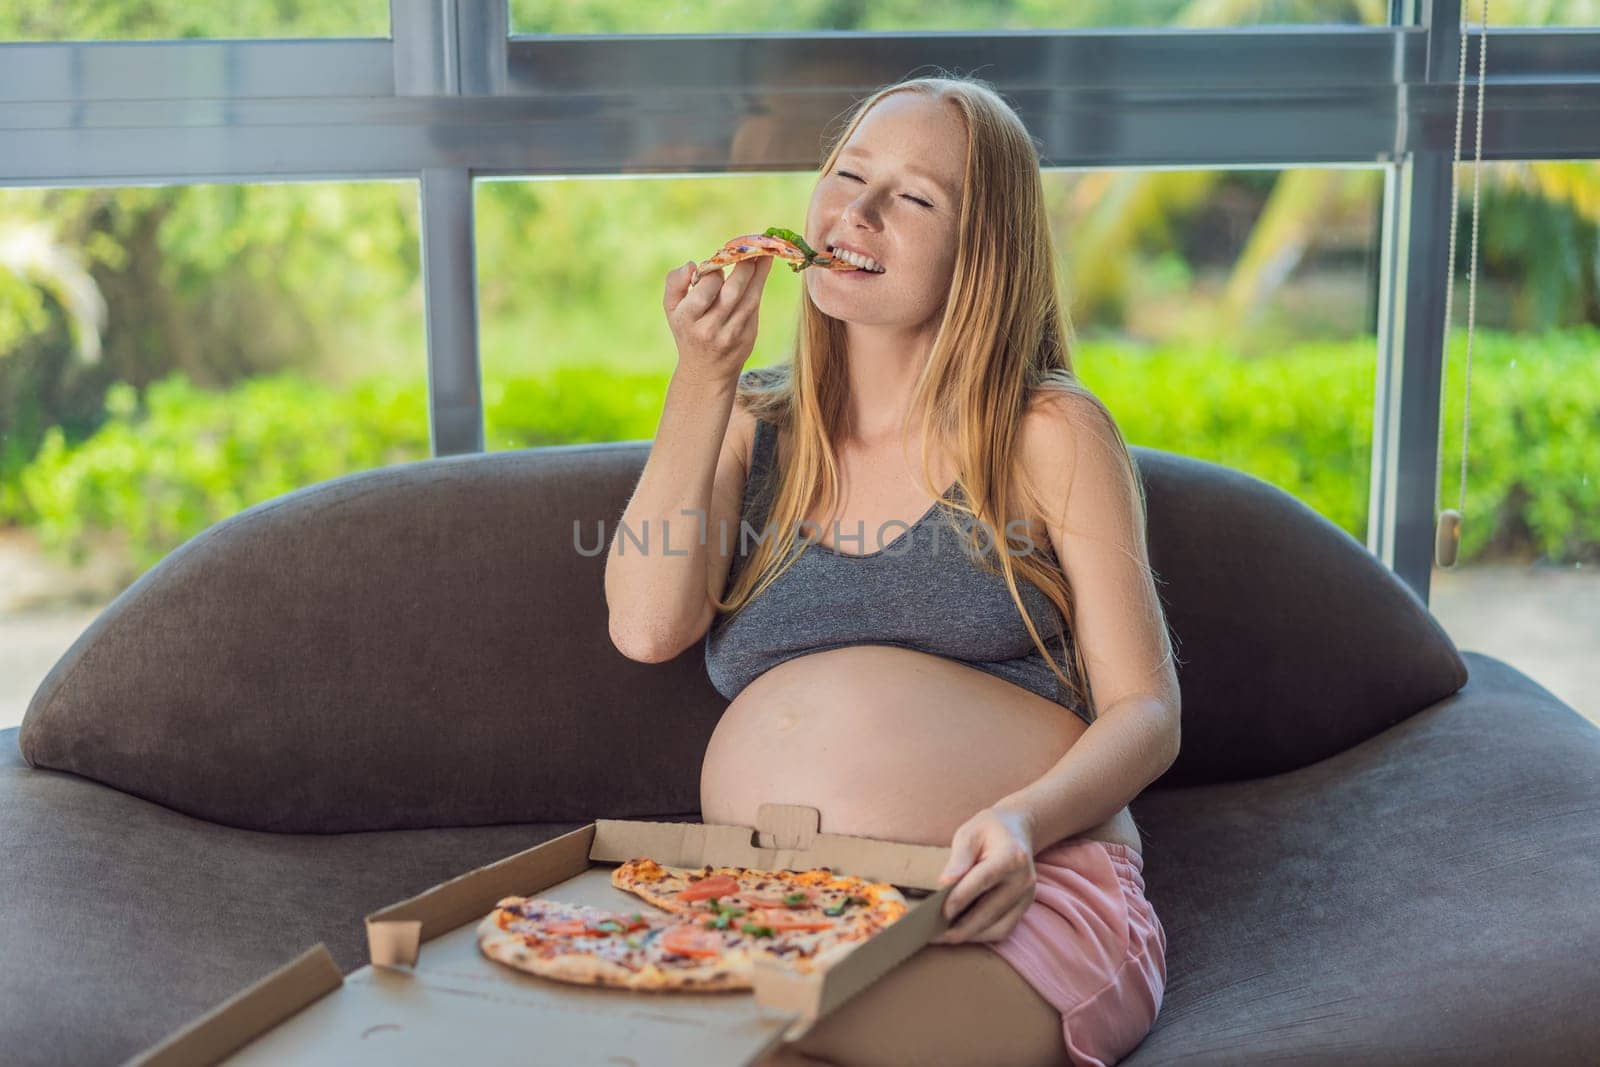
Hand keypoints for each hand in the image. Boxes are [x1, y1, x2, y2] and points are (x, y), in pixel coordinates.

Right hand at [663, 254, 772, 383]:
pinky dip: (759, 284)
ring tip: (764, 250)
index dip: (714, 272)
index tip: (719, 262)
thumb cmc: (687, 330)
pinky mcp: (748, 336)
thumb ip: (674, 283)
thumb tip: (691, 265)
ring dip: (758, 271)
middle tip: (751, 247)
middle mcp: (710, 328)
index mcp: (688, 319)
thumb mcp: (671, 309)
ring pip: (749, 297)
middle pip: (732, 291)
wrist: (706, 371)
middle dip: (744, 266)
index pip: (705, 289)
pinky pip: (755, 305)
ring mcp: (732, 334)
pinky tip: (763, 266)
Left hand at [931, 806, 1036, 944]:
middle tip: (932, 933)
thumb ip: (958, 858)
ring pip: (997, 927)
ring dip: (969, 935)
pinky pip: (1003, 930)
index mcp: (1011, 856)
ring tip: (942, 936)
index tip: (940, 911)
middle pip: (989, 911)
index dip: (961, 898)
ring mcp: (1027, 896)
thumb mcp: (970, 833)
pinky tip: (961, 932)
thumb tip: (944, 883)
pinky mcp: (1024, 908)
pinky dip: (981, 935)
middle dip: (960, 927)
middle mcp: (1023, 879)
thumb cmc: (989, 830)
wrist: (1017, 830)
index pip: (983, 880)